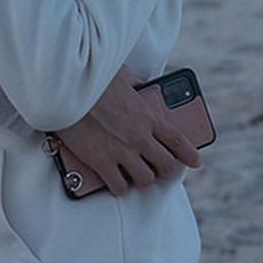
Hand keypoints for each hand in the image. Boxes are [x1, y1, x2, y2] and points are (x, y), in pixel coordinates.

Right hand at [56, 66, 199, 194]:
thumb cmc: (92, 77)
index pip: (178, 140)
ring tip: (135, 174)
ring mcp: (121, 152)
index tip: (195, 161)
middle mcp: (139, 137)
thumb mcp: (122, 75)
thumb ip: (137, 85)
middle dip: (165, 169)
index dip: (189, 154)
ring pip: (145, 179)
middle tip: (159, 168)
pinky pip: (119, 186)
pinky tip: (115, 181)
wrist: (66, 88)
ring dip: (142, 178)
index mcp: (147, 115)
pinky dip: (119, 186)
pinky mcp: (101, 162)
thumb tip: (142, 86)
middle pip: (166, 165)